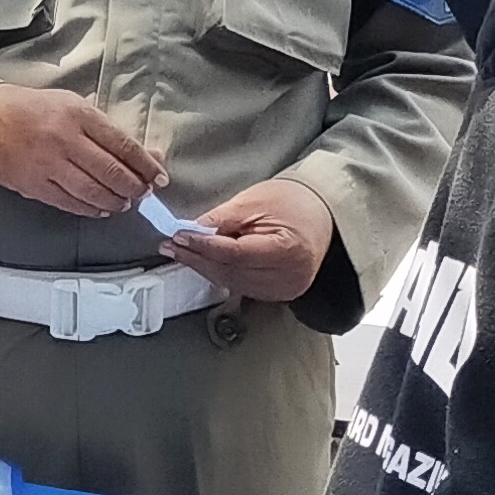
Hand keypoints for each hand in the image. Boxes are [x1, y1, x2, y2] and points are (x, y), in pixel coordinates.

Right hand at [0, 83, 164, 215]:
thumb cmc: (35, 109)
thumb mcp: (74, 106)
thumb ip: (108, 130)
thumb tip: (147, 154)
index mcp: (79, 115)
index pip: (124, 145)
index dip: (147, 166)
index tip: (160, 177)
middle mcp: (65, 140)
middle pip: (112, 172)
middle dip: (135, 188)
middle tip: (142, 193)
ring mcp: (48, 164)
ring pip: (93, 192)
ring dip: (115, 202)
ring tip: (123, 203)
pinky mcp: (33, 184)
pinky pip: (69, 203)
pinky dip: (90, 209)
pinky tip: (100, 209)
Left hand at [161, 176, 334, 302]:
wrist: (322, 213)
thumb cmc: (292, 201)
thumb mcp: (254, 202)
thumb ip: (221, 219)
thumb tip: (190, 230)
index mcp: (288, 250)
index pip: (235, 253)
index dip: (203, 245)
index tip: (179, 235)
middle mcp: (289, 276)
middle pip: (231, 272)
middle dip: (197, 259)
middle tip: (171, 246)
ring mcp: (285, 289)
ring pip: (232, 282)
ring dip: (204, 268)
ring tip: (180, 252)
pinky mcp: (279, 293)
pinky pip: (241, 286)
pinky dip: (220, 273)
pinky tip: (203, 261)